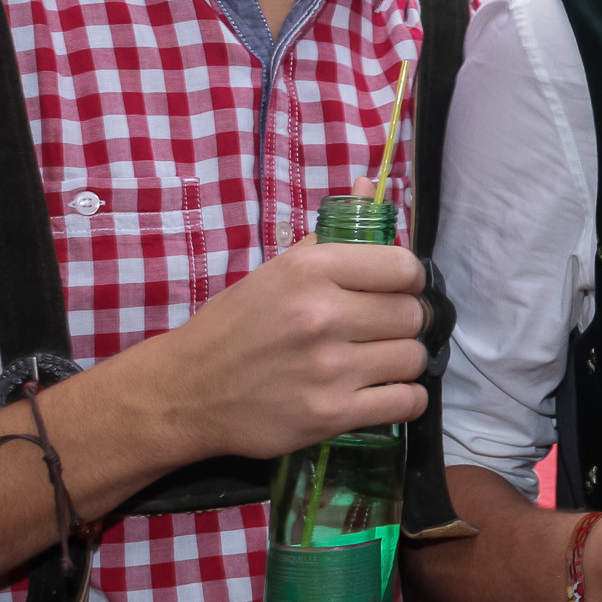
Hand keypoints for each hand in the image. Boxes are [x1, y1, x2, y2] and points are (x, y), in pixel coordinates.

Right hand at [119, 225, 427, 463]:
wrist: (188, 390)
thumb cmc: (236, 325)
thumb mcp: (279, 269)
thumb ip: (333, 232)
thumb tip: (367, 186)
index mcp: (311, 270)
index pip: (404, 267)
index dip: (408, 280)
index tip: (397, 290)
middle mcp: (322, 315)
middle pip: (412, 315)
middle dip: (405, 322)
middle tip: (385, 330)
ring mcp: (328, 368)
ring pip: (413, 358)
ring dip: (404, 361)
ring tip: (380, 361)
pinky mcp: (330, 414)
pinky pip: (405, 403)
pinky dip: (406, 400)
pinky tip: (386, 392)